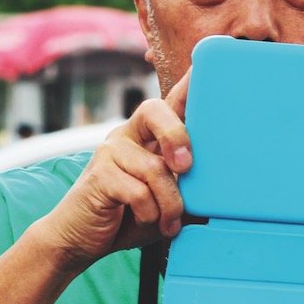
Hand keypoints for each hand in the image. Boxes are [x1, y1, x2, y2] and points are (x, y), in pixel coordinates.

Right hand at [36, 68, 193, 270]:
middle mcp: (128, 135)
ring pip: (155, 168)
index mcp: (148, 136)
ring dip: (170, 204)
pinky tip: (147, 221)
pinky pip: (138, 191)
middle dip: (177, 135)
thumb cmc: (129, 218)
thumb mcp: (166, 202)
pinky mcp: (99, 174)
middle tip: (186, 167)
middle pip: (155, 110)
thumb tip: (223, 192)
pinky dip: (150, 213)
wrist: (79, 239)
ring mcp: (111, 151)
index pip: (170, 102)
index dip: (188, 83)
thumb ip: (188, 190)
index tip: (204, 64)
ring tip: (170, 222)